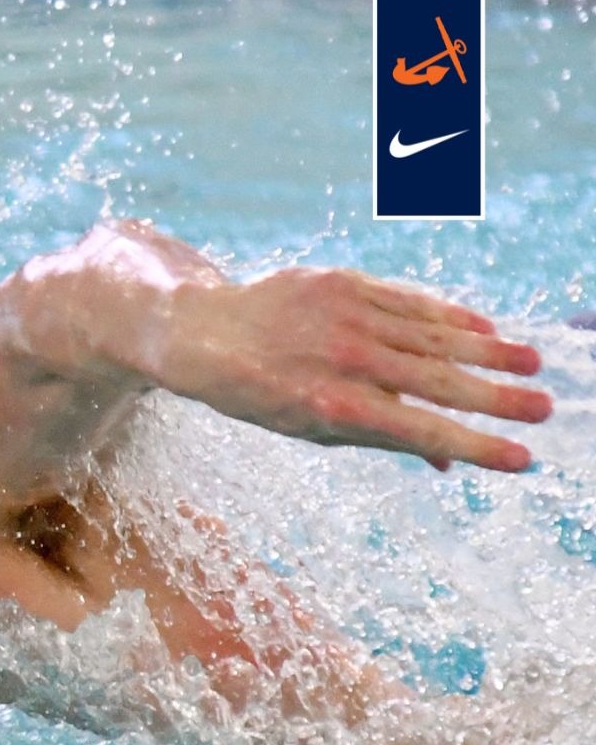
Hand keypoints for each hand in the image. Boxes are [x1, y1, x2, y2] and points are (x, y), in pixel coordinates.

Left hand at [157, 267, 551, 470]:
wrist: (199, 331)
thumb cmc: (257, 392)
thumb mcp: (307, 427)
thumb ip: (378, 438)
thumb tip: (447, 462)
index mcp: (330, 405)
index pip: (419, 429)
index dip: (474, 444)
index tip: (521, 458)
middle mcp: (342, 358)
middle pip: (436, 381)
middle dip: (496, 397)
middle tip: (546, 410)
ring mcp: (343, 315)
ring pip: (430, 335)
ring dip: (486, 351)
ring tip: (531, 365)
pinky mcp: (341, 282)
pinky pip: (406, 300)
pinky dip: (447, 315)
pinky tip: (484, 328)